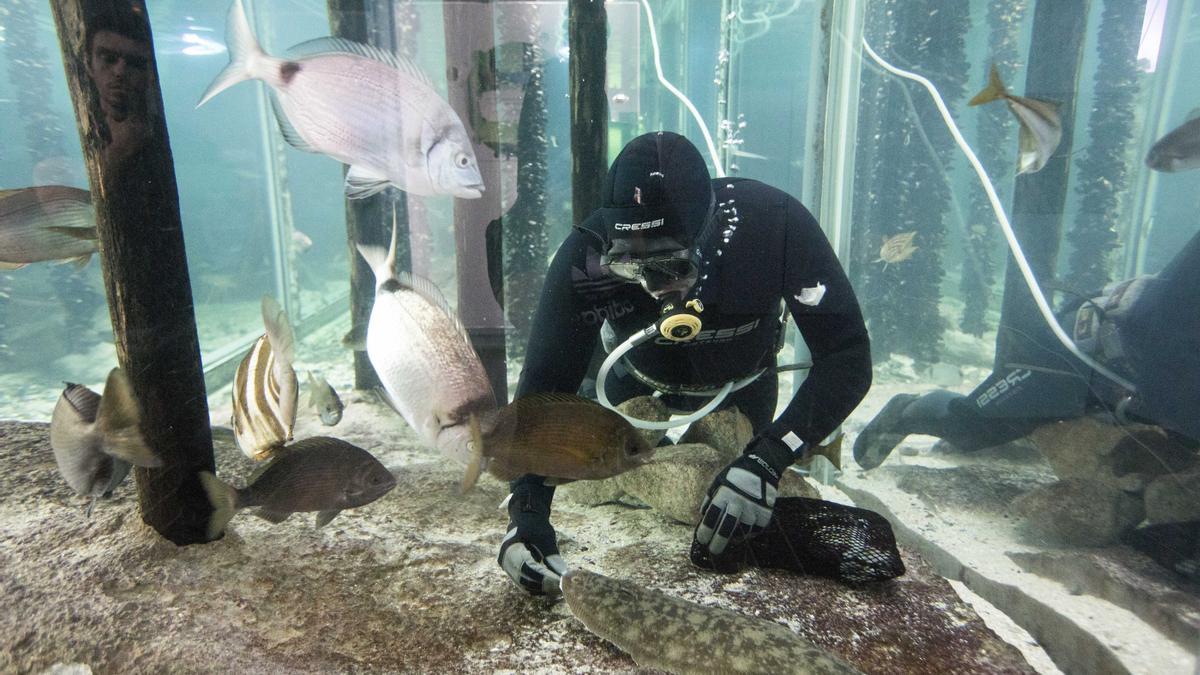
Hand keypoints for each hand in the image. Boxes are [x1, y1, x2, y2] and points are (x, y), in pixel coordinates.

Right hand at [497, 480, 566, 595]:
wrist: (525, 518)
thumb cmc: (536, 526)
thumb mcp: (546, 538)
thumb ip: (553, 558)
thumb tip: (564, 577)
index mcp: (511, 547)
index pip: (527, 567)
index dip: (544, 577)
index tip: (560, 581)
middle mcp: (505, 560)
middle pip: (524, 580)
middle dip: (544, 585)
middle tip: (563, 586)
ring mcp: (507, 567)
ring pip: (524, 585)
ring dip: (542, 588)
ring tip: (560, 587)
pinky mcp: (513, 572)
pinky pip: (524, 584)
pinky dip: (538, 586)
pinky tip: (552, 586)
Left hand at [695, 436, 793, 555]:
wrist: (763, 466)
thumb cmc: (736, 474)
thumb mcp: (718, 481)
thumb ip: (710, 499)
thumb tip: (703, 516)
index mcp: (724, 494)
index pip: (712, 518)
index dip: (705, 531)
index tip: (702, 540)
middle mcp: (739, 503)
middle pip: (726, 529)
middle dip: (718, 543)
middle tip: (713, 551)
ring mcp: (753, 509)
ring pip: (742, 532)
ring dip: (734, 538)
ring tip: (730, 541)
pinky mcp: (765, 512)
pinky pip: (756, 529)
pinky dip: (749, 532)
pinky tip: (744, 532)